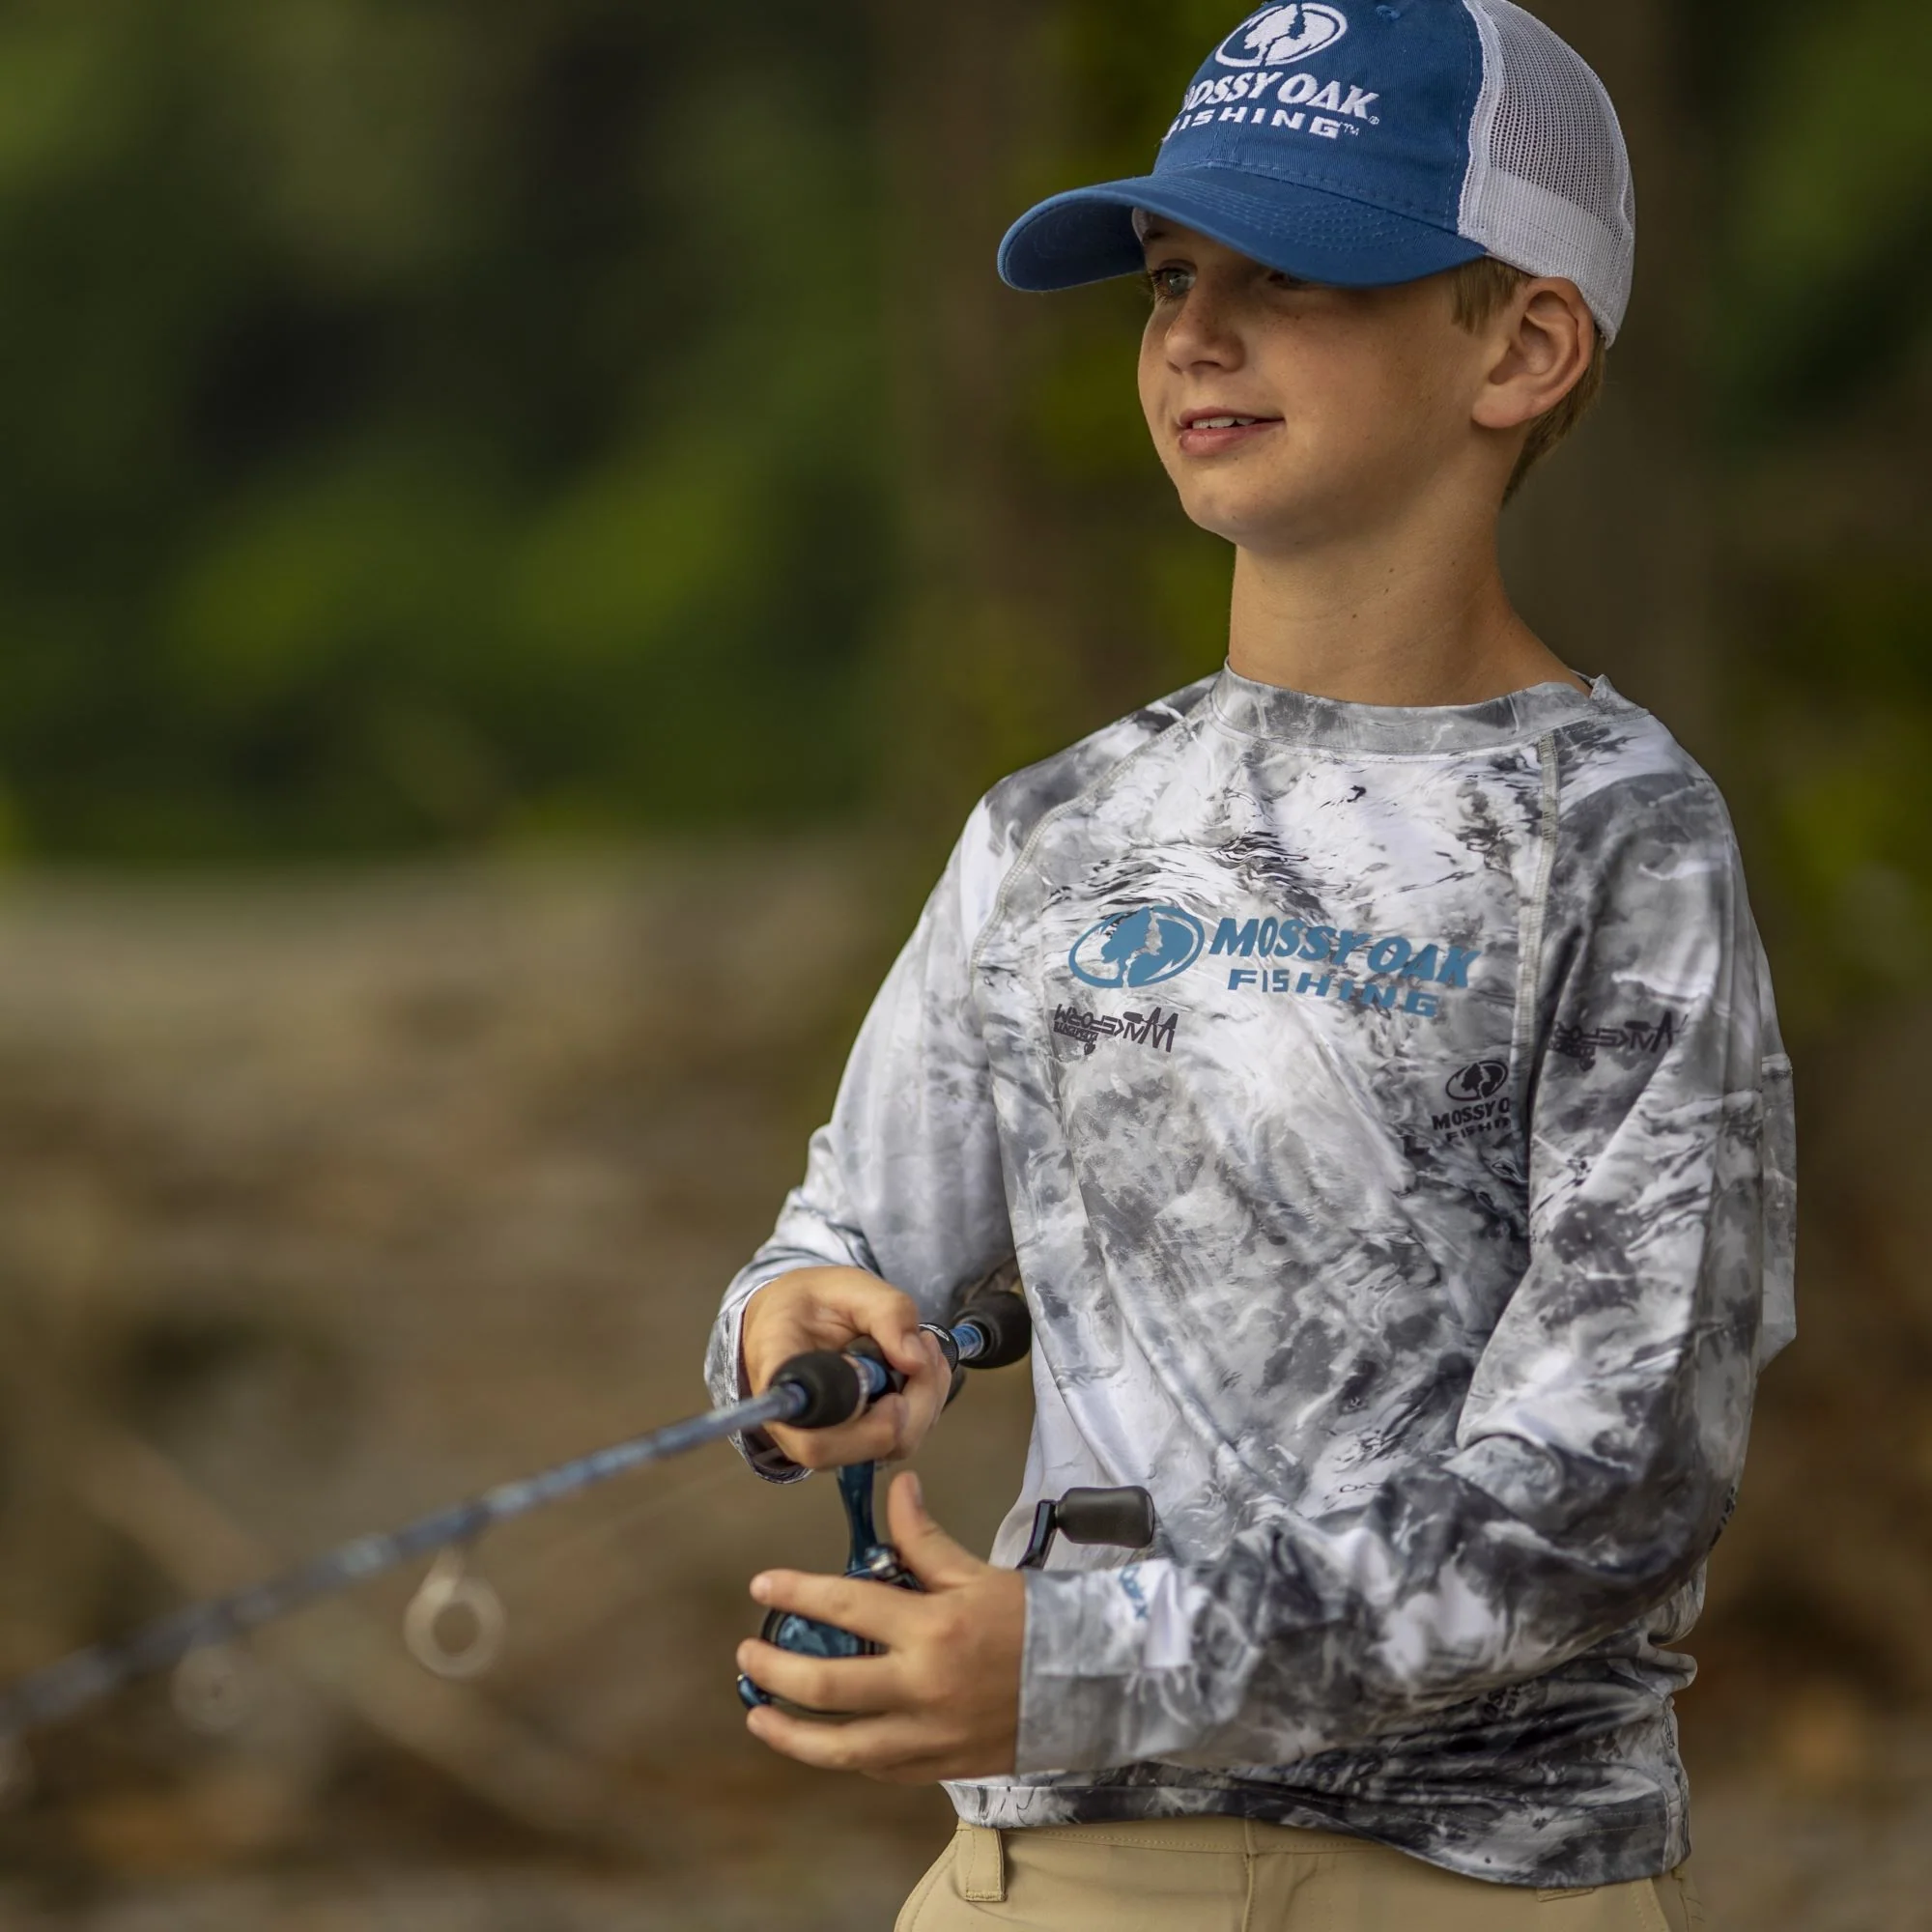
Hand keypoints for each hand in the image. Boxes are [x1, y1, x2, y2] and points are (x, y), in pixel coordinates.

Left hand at [737, 1472, 1023, 1782]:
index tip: (762, 1585)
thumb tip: (897, 1488)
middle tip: (746, 1655)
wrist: (1092, 1683)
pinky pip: (876, 1767)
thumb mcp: (978, 1572)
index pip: (846, 1607)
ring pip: (840, 1748)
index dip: (796, 1593)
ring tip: (759, 1716)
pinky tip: (824, 1741)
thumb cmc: (1034, 1623)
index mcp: (932, 1629)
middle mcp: (923, 1687)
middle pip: (828, 1686)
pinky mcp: (940, 1768)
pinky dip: (844, 1755)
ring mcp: (929, 1736)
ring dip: (791, 1733)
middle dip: (775, 1671)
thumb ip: (924, 1539)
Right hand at [740, 1267, 948, 1469]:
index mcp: (783, 1387)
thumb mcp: (847, 1285)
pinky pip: (905, 1435)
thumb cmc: (810, 1302)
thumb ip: (886, 1311)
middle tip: (924, 1346)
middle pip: (867, 1448)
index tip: (896, 1396)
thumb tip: (916, 1361)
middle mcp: (804, 1428)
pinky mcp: (861, 1437)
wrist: (795, 1315)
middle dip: (916, 1403)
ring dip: (927, 1398)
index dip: (863, 1432)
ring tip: (922, 1346)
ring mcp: (835, 1438)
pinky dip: (928, 1400)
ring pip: (895, 1446)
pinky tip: (922, 1363)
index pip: (815, 1440)